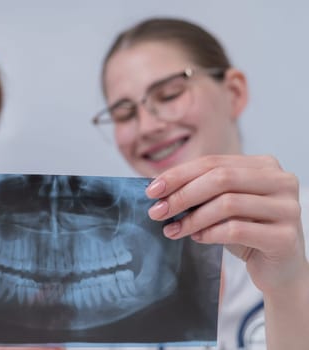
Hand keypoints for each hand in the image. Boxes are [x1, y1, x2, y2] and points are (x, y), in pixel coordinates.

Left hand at [144, 154, 306, 294]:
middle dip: (182, 195)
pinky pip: (237, 230)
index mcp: (264, 165)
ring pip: (227, 204)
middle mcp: (281, 181)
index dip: (179, 175)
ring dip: (192, 218)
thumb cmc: (247, 232)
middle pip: (220, 179)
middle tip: (156, 212)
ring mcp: (288, 208)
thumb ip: (200, 191)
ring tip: (172, 230)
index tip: (152, 191)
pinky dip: (210, 234)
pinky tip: (196, 238)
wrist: (279, 269)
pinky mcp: (285, 237)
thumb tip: (157, 188)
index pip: (213, 162)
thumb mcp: (222, 206)